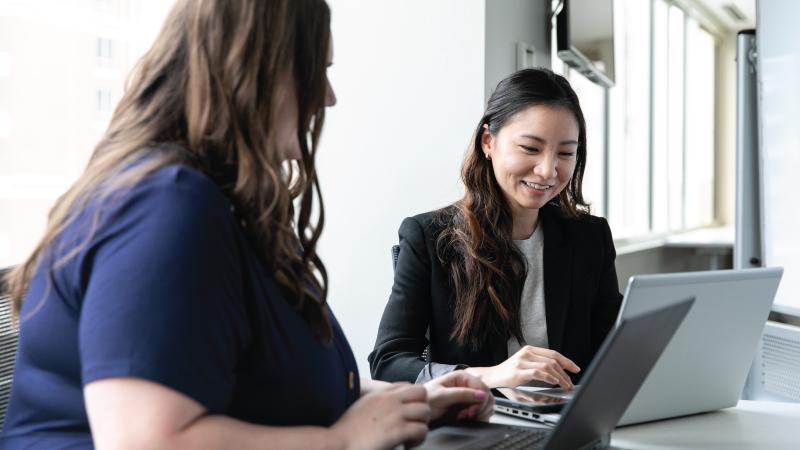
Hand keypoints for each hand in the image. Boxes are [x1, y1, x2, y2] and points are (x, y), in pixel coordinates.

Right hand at [331, 383, 429, 449]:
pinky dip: (419, 439)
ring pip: (425, 411)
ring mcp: (395, 414)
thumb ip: (376, 403)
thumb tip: (384, 409)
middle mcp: (390, 400)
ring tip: (412, 437)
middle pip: (422, 393)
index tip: (408, 413)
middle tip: (415, 422)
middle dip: (422, 407)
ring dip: (422, 425)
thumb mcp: (361, 407)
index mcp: (380, 394)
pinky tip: (408, 445)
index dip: (413, 400)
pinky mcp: (398, 431)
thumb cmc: (346, 431)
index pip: (408, 386)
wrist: (338, 443)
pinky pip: (422, 429)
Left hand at [424, 371, 493, 424]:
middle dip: (479, 408)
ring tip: (464, 416)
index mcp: (462, 377)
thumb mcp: (442, 396)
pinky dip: (478, 417)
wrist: (419, 411)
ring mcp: (469, 396)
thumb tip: (481, 394)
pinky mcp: (469, 407)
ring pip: (487, 405)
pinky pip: (482, 412)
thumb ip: (462, 394)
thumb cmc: (426, 400)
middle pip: (487, 396)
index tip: (472, 410)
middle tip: (467, 414)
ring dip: (479, 413)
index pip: (482, 387)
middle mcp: (467, 385)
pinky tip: (465, 418)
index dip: (480, 400)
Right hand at [465, 346, 579, 388]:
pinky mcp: (518, 371)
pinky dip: (548, 377)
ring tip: (565, 386)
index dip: (566, 361)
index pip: (553, 353)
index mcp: (530, 350)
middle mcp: (526, 353)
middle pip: (552, 360)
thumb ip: (540, 364)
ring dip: (559, 378)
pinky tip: (554, 382)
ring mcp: (522, 361)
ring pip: (547, 366)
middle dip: (565, 373)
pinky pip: (537, 372)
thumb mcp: (526, 364)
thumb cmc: (510, 373)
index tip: (575, 369)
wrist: (492, 377)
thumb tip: (560, 372)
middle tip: (570, 383)